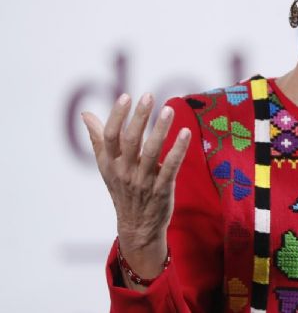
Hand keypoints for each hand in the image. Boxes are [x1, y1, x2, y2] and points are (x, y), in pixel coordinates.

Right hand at [81, 93, 190, 286]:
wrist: (136, 226)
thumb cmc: (122, 189)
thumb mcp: (107, 166)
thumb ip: (98, 139)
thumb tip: (86, 114)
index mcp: (110, 163)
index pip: (110, 136)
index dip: (117, 116)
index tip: (126, 96)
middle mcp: (124, 171)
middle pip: (130, 141)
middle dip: (139, 117)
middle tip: (149, 96)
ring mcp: (143, 181)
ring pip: (152, 152)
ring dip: (160, 130)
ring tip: (169, 109)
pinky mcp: (162, 189)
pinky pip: (170, 167)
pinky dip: (178, 150)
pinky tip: (186, 133)